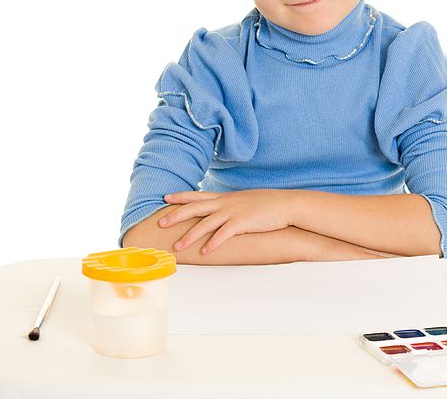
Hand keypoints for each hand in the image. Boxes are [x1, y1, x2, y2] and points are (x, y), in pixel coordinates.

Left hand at [159, 189, 298, 254]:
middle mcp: (226, 203)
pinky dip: (213, 243)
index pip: (198, 195)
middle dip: (176, 215)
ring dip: (189, 236)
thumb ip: (232, 206)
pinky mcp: (243, 223)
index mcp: (226, 197)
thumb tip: (223, 212)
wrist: (286, 204)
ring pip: (205, 223)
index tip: (165, 197)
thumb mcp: (245, 201)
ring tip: (177, 247)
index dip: (181, 197)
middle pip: (195, 208)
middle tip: (159, 223)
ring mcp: (233, 212)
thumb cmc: (267, 205)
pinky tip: (204, 252)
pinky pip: (224, 234)